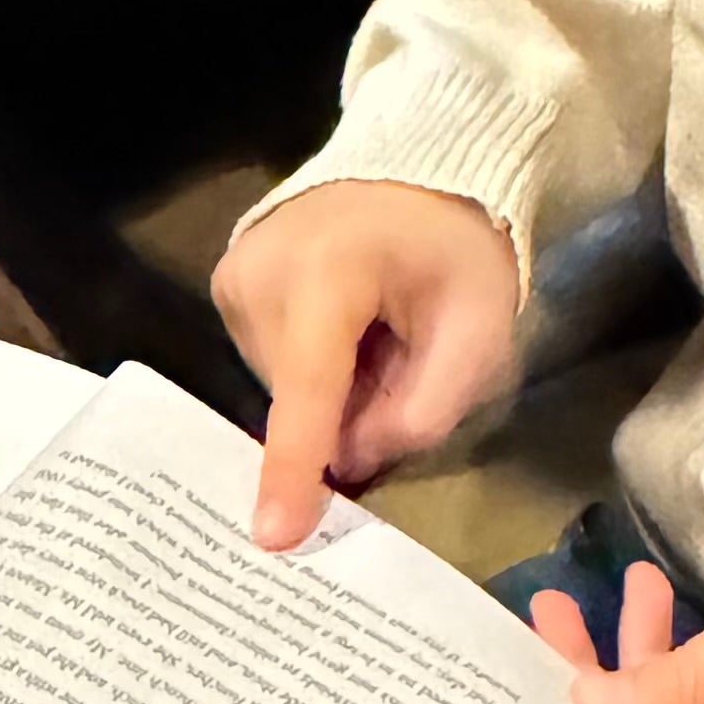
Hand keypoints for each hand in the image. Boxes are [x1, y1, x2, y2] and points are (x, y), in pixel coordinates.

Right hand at [215, 181, 520, 546]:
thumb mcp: (478, 329)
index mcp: (326, 273)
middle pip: (299, 397)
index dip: (294, 469)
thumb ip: (424, 409)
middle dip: (352, 409)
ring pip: (282, 385)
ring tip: (377, 330)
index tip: (274, 537)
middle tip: (405, 357)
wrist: (418, 166)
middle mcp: (258, 271)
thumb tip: (350, 461)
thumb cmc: (457, 247)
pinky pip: (270, 360)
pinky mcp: (225, 282)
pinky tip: (347, 327)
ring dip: (334, 386)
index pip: (308, 390)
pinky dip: (313, 364)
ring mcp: (233, 274)